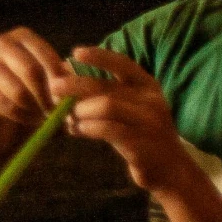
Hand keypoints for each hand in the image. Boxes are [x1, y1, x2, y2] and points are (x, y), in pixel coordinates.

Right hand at [0, 27, 70, 129]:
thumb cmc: (26, 79)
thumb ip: (59, 74)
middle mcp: (0, 44)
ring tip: (45, 115)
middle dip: (48, 95)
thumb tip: (76, 85)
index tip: (70, 95)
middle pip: (31, 72)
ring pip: (19, 92)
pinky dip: (24, 117)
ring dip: (37, 109)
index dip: (60, 78)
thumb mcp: (43, 69)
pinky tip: (30, 118)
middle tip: (59, 110)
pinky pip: (9, 107)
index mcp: (22, 36)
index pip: (45, 55)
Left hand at [47, 46, 194, 193]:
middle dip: (75, 85)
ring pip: (106, 106)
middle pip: (106, 86)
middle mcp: (151, 100)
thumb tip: (63, 68)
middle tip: (52, 88)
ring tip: (67, 117)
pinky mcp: (142, 144)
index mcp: (148, 85)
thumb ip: (99, 90)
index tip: (76, 53)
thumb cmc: (139, 133)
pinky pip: (108, 130)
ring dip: (80, 110)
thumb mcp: (125, 107)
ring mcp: (149, 123)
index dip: (99, 56)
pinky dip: (87, 127)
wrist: (169, 169)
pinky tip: (76, 130)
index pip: (123, 63)